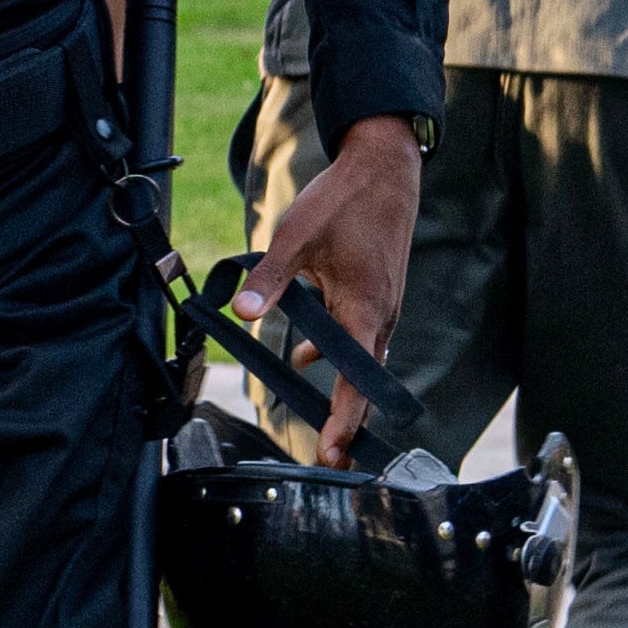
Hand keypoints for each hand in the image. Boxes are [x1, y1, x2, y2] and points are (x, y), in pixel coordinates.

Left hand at [232, 115, 423, 464]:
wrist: (385, 169)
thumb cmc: (344, 201)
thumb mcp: (296, 236)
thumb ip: (269, 279)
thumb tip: (242, 314)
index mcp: (363, 306)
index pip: (354, 377)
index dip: (343, 418)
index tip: (333, 450)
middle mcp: (380, 313)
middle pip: (362, 379)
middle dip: (346, 418)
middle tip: (330, 457)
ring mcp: (383, 305)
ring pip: (360, 357)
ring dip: (342, 386)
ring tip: (324, 418)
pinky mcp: (378, 295)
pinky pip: (358, 336)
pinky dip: (337, 351)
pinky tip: (306, 353)